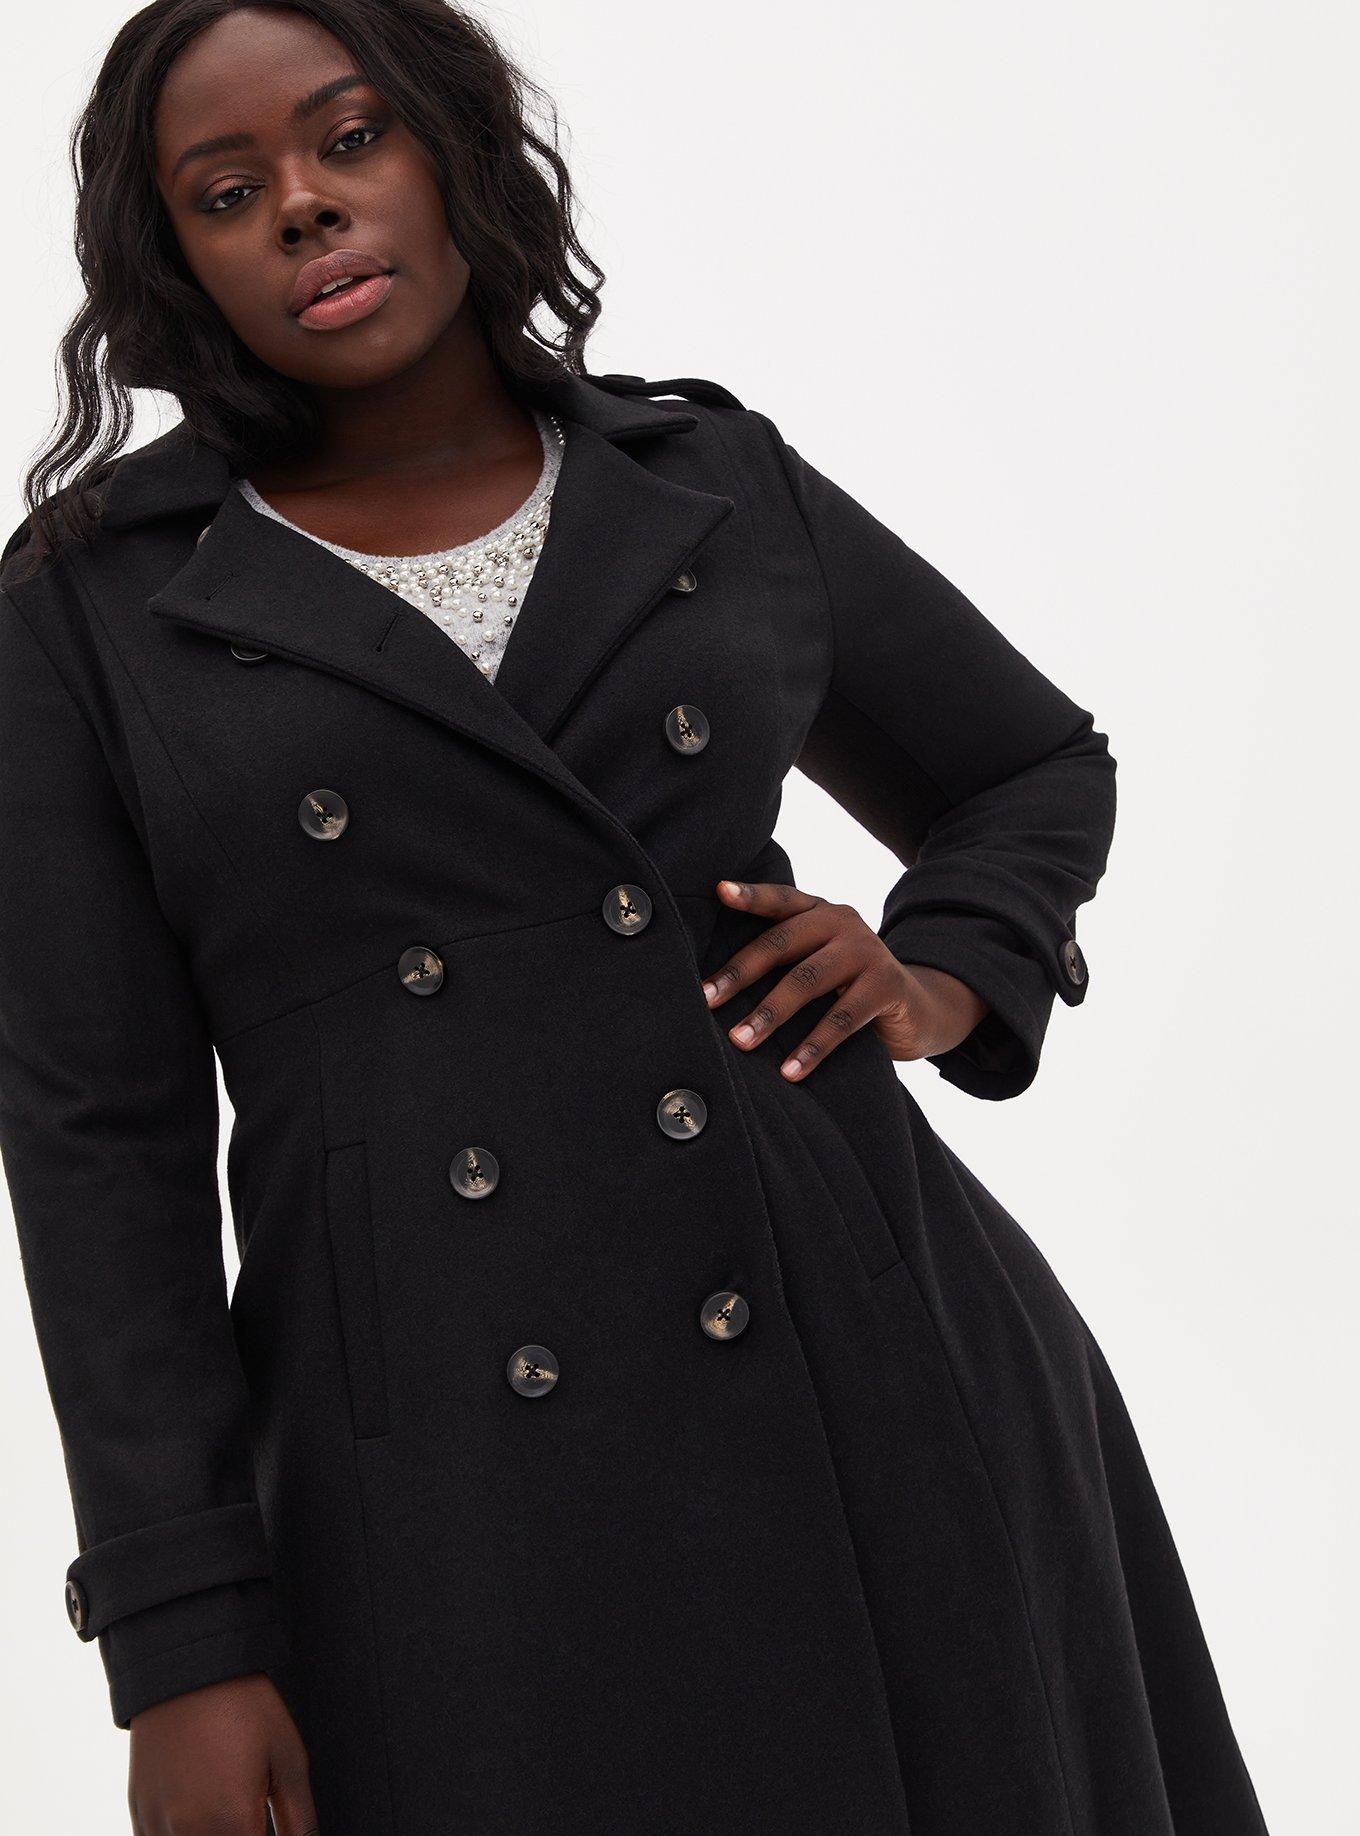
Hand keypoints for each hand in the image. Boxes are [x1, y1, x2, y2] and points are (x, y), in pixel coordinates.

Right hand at [128, 1672, 316, 1834]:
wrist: (190, 1668)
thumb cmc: (245, 1709)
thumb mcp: (288, 1760)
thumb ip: (300, 1820)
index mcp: (233, 1824)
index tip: (266, 1821)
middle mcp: (190, 1834)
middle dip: (242, 1834)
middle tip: (254, 1813)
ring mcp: (158, 1827)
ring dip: (213, 1835)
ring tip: (227, 1806)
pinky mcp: (140, 1815)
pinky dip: (183, 1835)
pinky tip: (201, 1811)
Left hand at [702, 878, 989, 1079]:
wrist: (919, 1009)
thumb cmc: (849, 988)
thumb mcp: (819, 963)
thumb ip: (785, 960)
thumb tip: (715, 989)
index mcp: (820, 912)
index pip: (780, 899)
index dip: (751, 895)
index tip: (720, 891)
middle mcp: (843, 922)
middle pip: (782, 943)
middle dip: (740, 974)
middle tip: (705, 1000)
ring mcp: (867, 951)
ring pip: (807, 981)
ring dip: (769, 1014)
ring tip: (740, 1041)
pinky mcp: (887, 986)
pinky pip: (842, 1019)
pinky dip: (813, 1048)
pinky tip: (790, 1071)